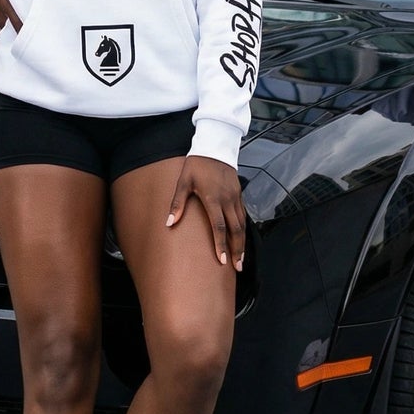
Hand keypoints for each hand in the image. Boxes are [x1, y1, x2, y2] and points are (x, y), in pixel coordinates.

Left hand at [166, 156, 246, 270]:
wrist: (215, 146)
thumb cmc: (197, 165)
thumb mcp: (183, 182)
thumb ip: (177, 203)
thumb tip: (169, 223)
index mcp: (213, 198)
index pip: (219, 226)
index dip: (221, 245)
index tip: (222, 260)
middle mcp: (227, 200)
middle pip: (236, 230)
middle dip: (237, 250)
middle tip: (237, 267)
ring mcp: (235, 197)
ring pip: (243, 224)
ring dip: (242, 242)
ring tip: (241, 259)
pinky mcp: (239, 194)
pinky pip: (244, 215)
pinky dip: (244, 230)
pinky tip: (241, 239)